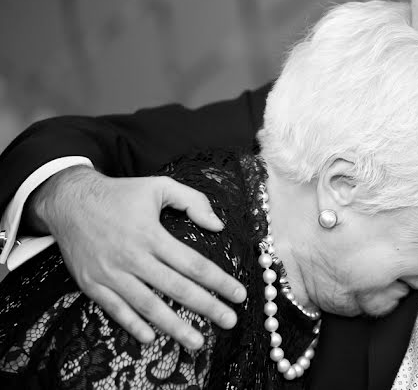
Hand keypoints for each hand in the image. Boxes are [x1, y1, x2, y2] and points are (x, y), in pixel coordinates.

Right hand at [26, 166, 247, 348]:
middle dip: (207, 307)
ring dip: (174, 326)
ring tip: (197, 341)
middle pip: (176, 288)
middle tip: (230, 321)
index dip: (219, 281)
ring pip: (148, 305)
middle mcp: (133, 257)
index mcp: (151, 235)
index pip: (193, 264)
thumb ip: (192, 200)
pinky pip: (115, 310)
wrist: (69, 201)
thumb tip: (218, 225)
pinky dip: (133, 325)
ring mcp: (111, 273)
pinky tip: (151, 337)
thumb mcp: (159, 187)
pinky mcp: (92, 284)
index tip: (239, 294)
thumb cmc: (119, 194)